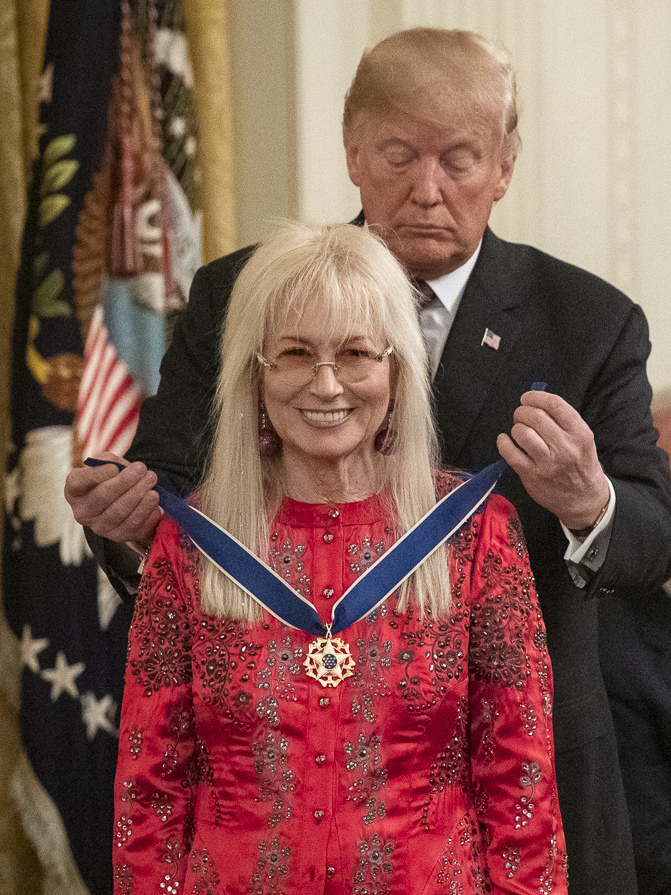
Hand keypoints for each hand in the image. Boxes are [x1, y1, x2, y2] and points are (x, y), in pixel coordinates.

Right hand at [64, 451, 160, 545]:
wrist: (124, 499)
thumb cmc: (112, 478)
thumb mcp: (107, 464)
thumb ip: (108, 460)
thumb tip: (117, 467)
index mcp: (74, 491)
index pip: (77, 483)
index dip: (95, 475)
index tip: (114, 468)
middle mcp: (83, 512)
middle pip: (102, 496)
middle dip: (124, 481)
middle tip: (142, 469)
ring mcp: (99, 527)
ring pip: (119, 512)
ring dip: (138, 494)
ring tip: (151, 480)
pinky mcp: (117, 536)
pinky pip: (133, 526)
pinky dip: (145, 511)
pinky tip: (153, 499)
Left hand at [496, 391, 609, 529]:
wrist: (584, 499)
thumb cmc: (580, 465)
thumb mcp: (582, 440)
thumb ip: (563, 422)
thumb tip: (536, 403)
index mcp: (580, 434)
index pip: (555, 405)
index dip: (536, 397)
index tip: (527, 398)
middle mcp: (565, 447)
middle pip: (535, 417)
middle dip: (522, 411)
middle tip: (521, 415)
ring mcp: (547, 462)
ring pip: (522, 433)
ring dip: (516, 427)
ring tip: (519, 431)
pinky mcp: (532, 475)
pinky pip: (510, 453)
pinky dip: (503, 443)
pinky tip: (505, 440)